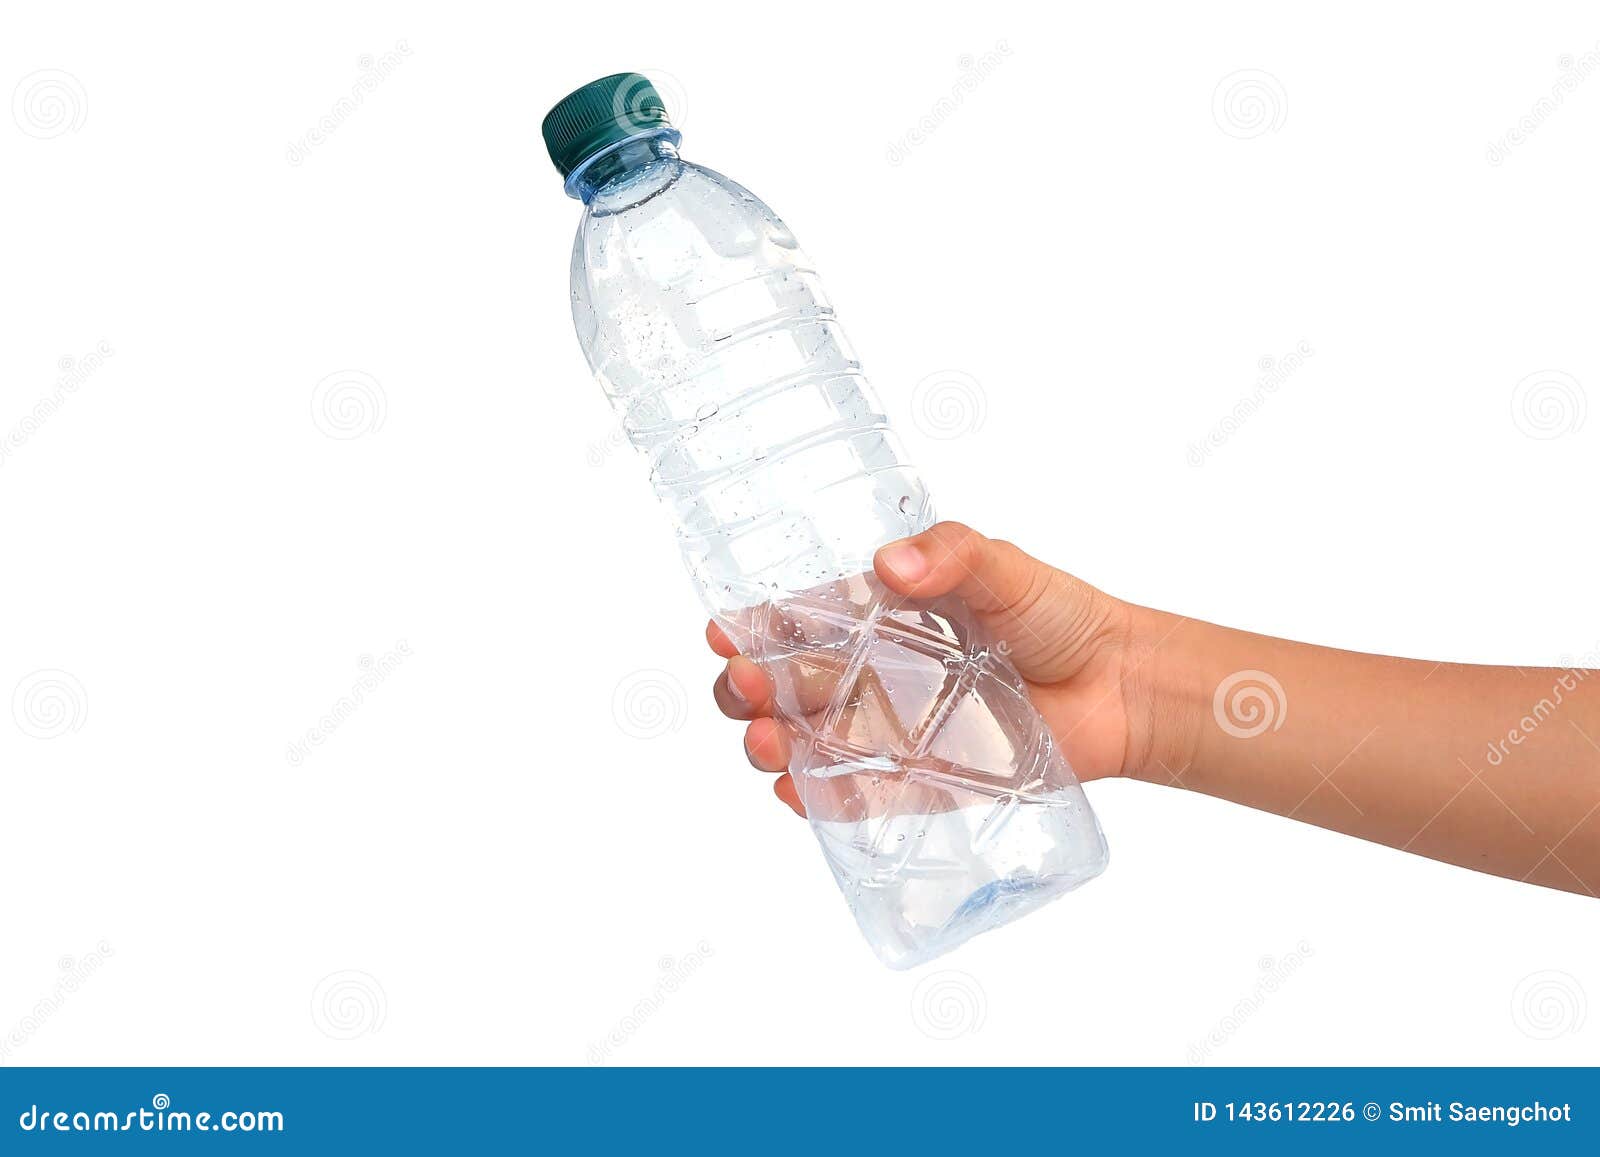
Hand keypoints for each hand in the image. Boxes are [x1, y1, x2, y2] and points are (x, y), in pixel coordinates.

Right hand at [706, 521, 1152, 816]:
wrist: (1119, 687)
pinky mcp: (918, 783)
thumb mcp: (1004, 566)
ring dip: (773, 743)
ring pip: (807, 741)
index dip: (753, 627)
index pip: (797, 621)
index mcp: (878, 614)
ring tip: (767, 742)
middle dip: (749, 688)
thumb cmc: (1060, 616)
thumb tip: (891, 562)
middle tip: (746, 687)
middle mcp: (873, 673)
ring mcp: (890, 731)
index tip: (725, 632)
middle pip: (786, 685)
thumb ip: (951, 556)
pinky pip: (856, 794)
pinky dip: (817, 797)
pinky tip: (794, 793)